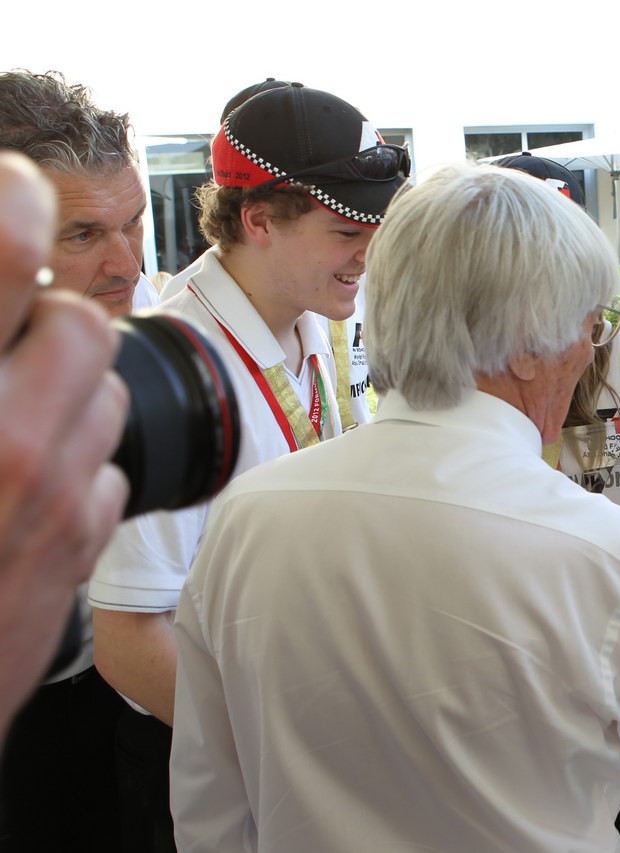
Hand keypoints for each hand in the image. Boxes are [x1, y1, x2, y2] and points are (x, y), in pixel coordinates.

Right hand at [0, 154, 128, 731]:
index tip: (14, 192)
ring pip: (102, 388)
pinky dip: (78, 455)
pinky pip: (107, 462)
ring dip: (64, 383)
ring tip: (8, 411)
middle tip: (2, 331)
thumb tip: (12, 292)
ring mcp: (51, 495)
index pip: (2, 255)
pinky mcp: (78, 543)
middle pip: (77, 320)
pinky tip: (26, 479)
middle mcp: (4, 438)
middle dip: (41, 313)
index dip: (13, 204)